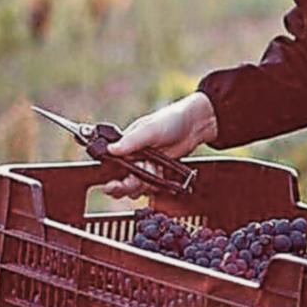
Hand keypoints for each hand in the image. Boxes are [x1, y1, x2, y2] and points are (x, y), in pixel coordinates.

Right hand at [99, 92, 217, 199]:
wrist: (196, 125)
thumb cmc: (171, 120)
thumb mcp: (150, 129)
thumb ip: (131, 140)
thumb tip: (110, 150)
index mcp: (125, 144)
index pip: (110, 166)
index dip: (110, 179)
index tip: (113, 185)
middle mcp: (132, 156)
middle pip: (121, 181)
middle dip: (128, 185)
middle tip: (136, 182)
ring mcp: (145, 165)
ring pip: (136, 186)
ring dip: (144, 185)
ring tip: (155, 171)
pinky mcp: (157, 172)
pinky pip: (151, 187)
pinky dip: (156, 185)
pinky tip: (162, 175)